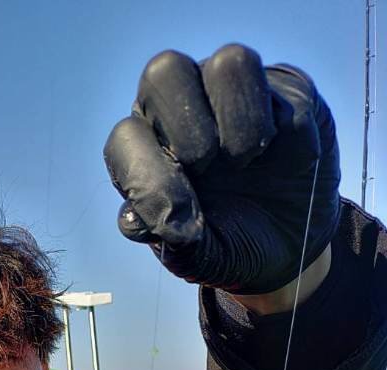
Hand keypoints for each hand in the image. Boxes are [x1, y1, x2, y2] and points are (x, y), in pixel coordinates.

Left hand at [103, 44, 339, 294]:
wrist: (292, 246)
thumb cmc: (231, 245)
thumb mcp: (200, 259)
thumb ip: (173, 242)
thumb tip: (148, 219)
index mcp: (147, 153)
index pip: (124, 138)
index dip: (145, 174)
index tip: (177, 217)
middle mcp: (181, 112)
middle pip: (164, 71)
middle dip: (188, 129)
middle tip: (208, 168)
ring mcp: (231, 96)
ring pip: (228, 63)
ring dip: (239, 121)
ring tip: (246, 161)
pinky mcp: (282, 90)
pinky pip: (279, 83)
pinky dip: (281, 127)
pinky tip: (282, 154)